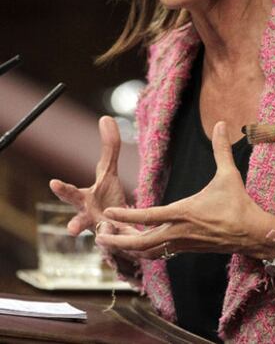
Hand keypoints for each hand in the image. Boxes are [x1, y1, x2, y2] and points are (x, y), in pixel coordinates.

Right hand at [49, 116, 125, 235]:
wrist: (118, 226)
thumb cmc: (107, 198)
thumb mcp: (109, 171)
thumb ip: (109, 148)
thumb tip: (105, 117)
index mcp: (85, 200)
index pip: (71, 194)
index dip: (62, 189)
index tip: (53, 183)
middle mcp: (90, 219)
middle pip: (80, 221)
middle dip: (76, 224)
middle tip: (71, 229)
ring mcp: (103, 234)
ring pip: (102, 238)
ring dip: (104, 237)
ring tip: (107, 238)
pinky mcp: (119, 245)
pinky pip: (121, 246)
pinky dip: (123, 245)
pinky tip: (130, 243)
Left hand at [96, 121, 274, 259]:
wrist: (253, 235)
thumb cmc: (239, 204)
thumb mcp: (229, 175)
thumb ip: (221, 149)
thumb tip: (222, 123)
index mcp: (185, 213)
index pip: (149, 216)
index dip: (127, 214)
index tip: (107, 212)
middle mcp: (180, 231)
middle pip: (142, 242)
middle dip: (118, 241)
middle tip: (97, 237)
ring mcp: (182, 243)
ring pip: (148, 252)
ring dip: (128, 248)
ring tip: (110, 241)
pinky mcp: (186, 249)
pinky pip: (159, 253)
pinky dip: (143, 251)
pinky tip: (135, 245)